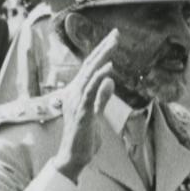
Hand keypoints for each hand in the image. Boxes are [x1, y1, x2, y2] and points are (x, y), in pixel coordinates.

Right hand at [55, 31, 121, 181]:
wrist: (74, 157)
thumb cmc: (84, 136)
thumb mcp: (96, 113)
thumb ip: (102, 97)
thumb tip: (110, 80)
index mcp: (77, 92)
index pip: (90, 67)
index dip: (101, 52)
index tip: (113, 38)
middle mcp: (74, 93)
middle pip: (89, 65)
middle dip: (102, 48)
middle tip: (115, 33)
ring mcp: (77, 102)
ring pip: (89, 74)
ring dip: (101, 58)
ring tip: (113, 44)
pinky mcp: (82, 112)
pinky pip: (90, 91)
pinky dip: (99, 78)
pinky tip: (108, 68)